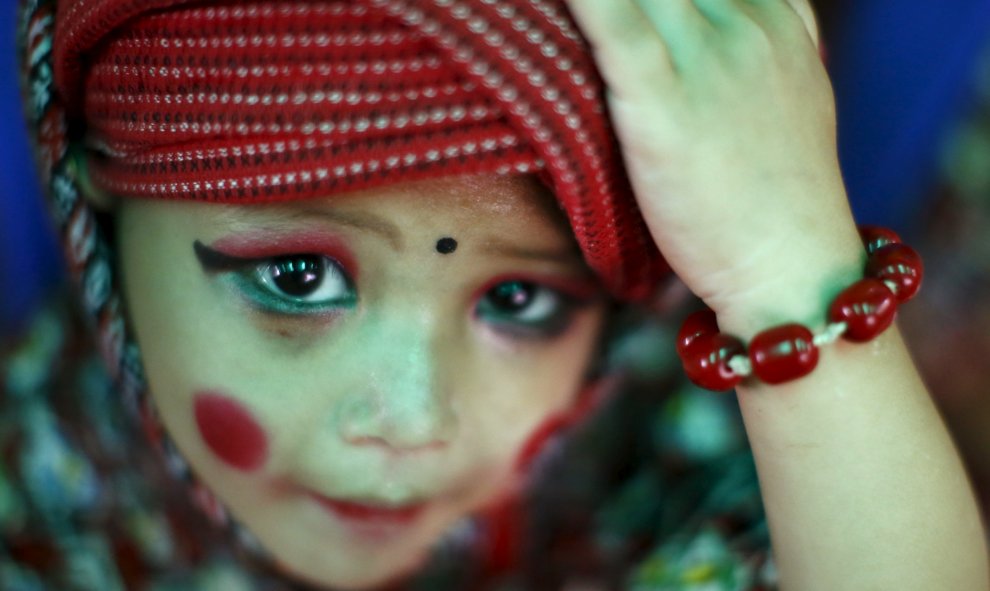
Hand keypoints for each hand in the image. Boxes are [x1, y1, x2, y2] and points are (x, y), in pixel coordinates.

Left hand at [566, 0, 863, 330]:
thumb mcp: (791, 96)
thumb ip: (757, 47)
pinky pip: (616, 25)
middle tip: (542, 10)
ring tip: (533, 9)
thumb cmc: (777, 198)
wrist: (794, 268)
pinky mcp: (665, 103)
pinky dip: (586, 4)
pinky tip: (553, 0)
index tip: (617, 11)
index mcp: (776, 20)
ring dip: (590, 0)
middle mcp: (746, 26)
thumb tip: (711, 28)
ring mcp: (710, 60)